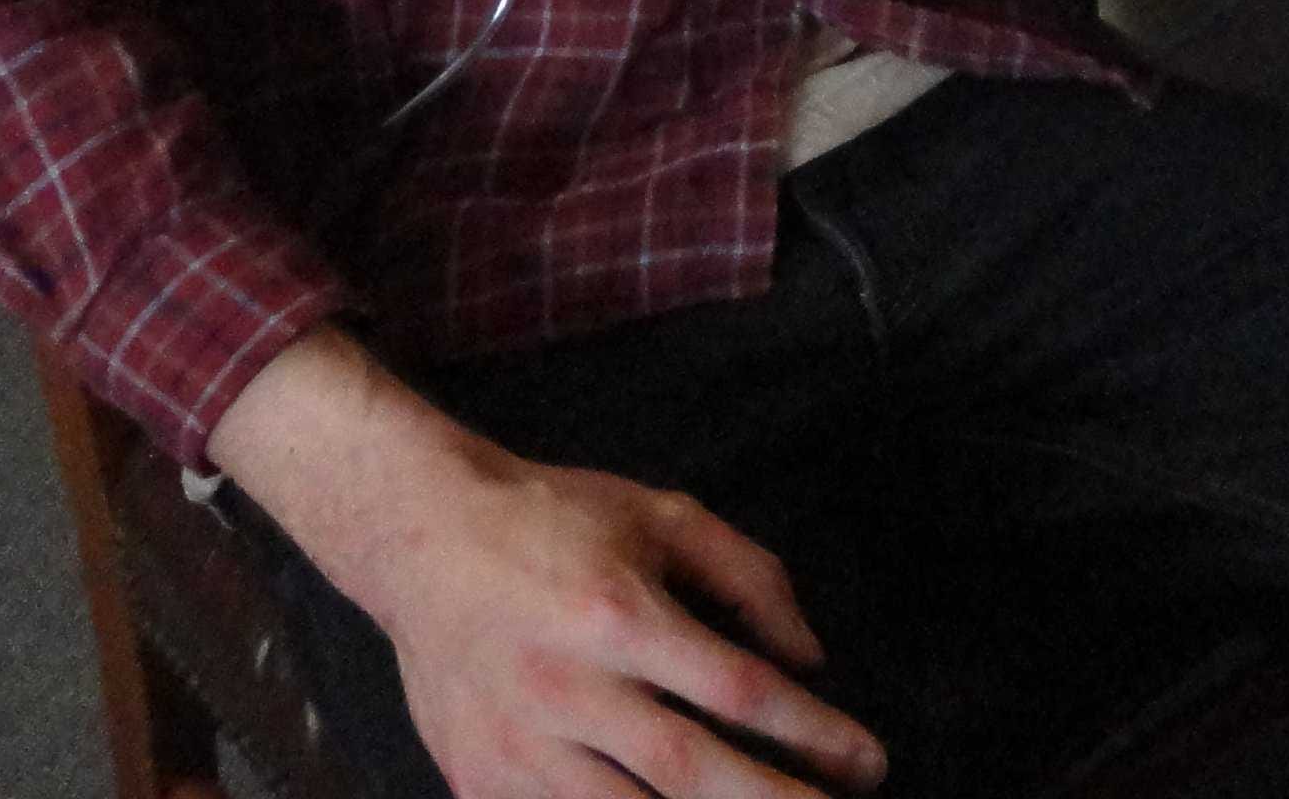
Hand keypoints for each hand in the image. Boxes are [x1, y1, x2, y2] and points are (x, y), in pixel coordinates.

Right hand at [208, 330, 883, 798]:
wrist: (421, 538)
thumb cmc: (554, 522)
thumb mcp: (663, 517)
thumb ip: (748, 577)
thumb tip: (810, 657)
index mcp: (621, 615)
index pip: (738, 690)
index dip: (812, 733)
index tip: (867, 762)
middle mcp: (570, 689)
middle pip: (691, 771)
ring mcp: (519, 748)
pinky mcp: (481, 783)